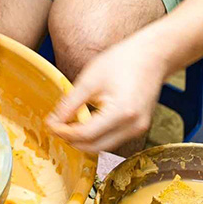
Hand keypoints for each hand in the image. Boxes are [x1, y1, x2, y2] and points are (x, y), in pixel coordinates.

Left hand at [45, 39, 167, 152]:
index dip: (63, 132)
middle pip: (94, 147)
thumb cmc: (123, 61)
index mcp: (122, 112)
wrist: (152, 55)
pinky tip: (85, 122)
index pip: (85, 134)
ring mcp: (138, 129)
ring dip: (83, 140)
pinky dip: (96, 135)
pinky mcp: (138, 128)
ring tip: (68, 124)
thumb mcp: (90, 80)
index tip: (49, 124)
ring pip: (103, 146)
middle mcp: (133, 126)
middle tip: (56, 126)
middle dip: (72, 140)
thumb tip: (54, 121)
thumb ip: (70, 104)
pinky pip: (112, 139)